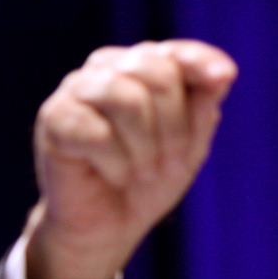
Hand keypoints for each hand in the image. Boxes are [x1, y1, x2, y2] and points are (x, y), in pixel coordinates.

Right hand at [24, 40, 236, 278]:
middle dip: (174, 126)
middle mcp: (109, 67)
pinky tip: (114, 176)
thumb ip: (203, 108)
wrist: (110, 226)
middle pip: (157, 73)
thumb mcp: (190, 147)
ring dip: (145, 147)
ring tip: (142, 171)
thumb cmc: (151, 179)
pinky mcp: (53, 117)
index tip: (224, 77)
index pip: (179, 52)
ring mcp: (77, 88)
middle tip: (168, 162)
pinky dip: (116, 164)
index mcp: (144, 67)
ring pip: (126, 98)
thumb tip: (223, 72)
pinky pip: (96, 132)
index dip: (201, 62)